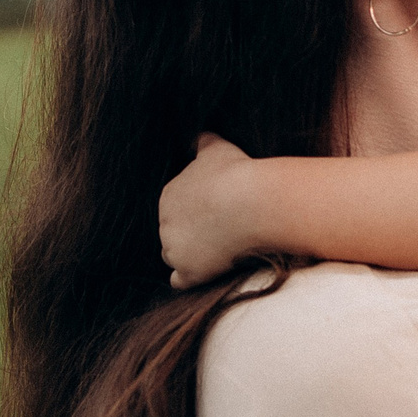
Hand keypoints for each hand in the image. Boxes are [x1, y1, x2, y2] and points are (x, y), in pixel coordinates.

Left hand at [158, 133, 259, 288]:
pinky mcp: (189, 271)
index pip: (174, 208)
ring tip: (212, 254)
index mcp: (168, 195)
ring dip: (188, 255)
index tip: (213, 214)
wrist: (252, 203)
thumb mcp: (216, 148)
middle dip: (189, 233)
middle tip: (217, 233)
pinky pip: (178, 281)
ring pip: (172, 255)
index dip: (193, 212)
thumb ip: (202, 141)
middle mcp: (164, 222)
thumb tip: (197, 135)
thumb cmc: (236, 173)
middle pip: (172, 232)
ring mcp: (174, 248)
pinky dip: (188, 278)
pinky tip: (202, 274)